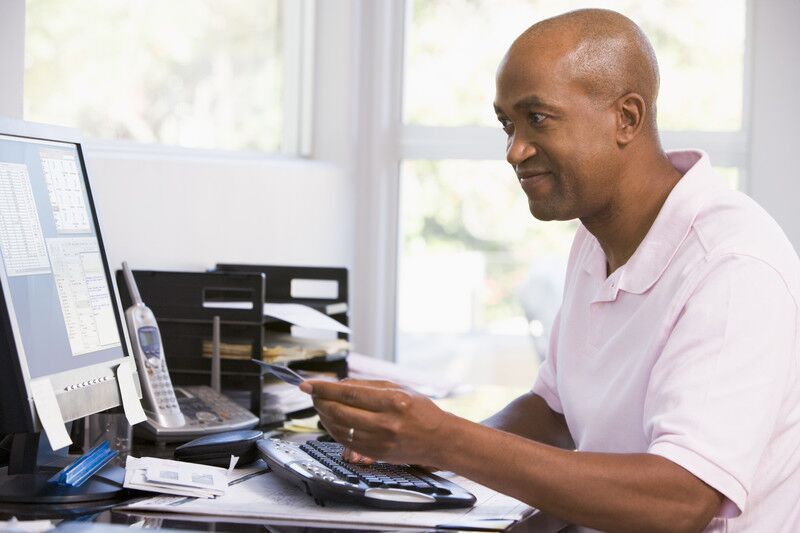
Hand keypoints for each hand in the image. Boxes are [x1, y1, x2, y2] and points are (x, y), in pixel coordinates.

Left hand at [299, 378, 450, 467]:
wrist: (439, 440)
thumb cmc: (421, 411)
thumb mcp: (399, 388)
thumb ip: (368, 386)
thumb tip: (337, 386)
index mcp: (393, 401)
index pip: (349, 394)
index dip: (324, 389)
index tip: (308, 384)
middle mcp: (386, 423)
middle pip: (340, 412)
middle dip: (320, 401)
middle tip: (311, 393)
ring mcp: (380, 442)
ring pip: (339, 428)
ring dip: (324, 416)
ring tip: (320, 405)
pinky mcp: (376, 455)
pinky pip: (346, 441)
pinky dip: (334, 430)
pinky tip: (331, 421)